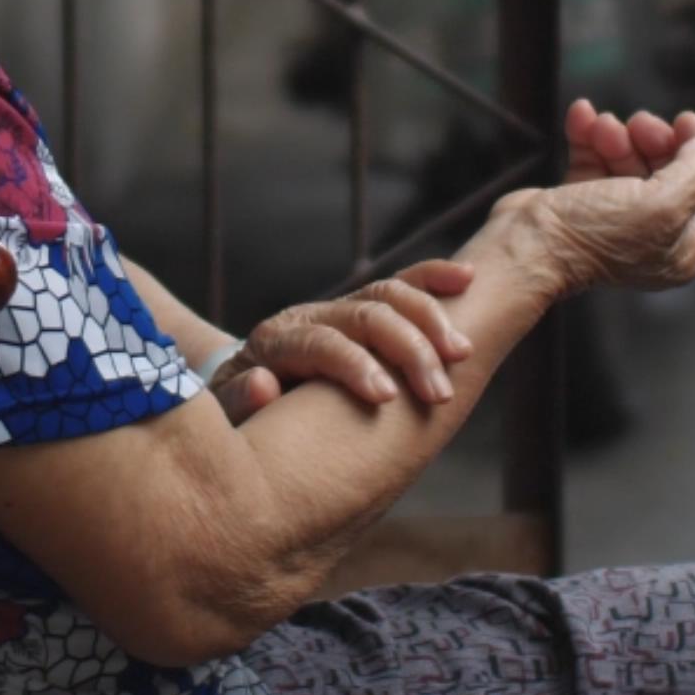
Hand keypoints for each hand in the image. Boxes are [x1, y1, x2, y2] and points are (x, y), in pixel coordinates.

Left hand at [211, 261, 481, 420]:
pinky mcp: (363, 310)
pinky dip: (433, 277)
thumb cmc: (238, 415)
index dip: (353, 365)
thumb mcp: (226, 417)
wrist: (243, 393)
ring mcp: (338, 310)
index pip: (320, 342)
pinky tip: (467, 277)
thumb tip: (263, 385)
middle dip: (406, 348)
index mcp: (275, 342)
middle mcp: (308, 316)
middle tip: (439, 391)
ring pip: (389, 295)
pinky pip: (402, 284)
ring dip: (430, 320)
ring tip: (461, 354)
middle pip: (364, 314)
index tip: (386, 397)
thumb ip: (239, 401)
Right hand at [472, 97, 694, 299]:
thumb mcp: (663, 204)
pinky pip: (593, 162)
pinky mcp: (578, 205)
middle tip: (639, 122)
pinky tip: (580, 115)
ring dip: (617, 135)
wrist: (526, 246)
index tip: (685, 121)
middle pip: (671, 174)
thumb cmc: (594, 234)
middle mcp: (652, 238)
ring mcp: (614, 222)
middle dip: (656, 140)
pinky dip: (588, 136)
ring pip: (629, 164)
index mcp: (682, 249)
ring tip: (601, 123)